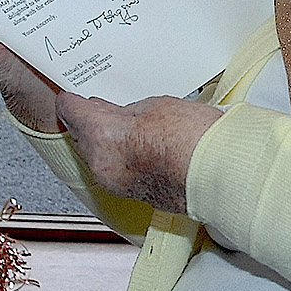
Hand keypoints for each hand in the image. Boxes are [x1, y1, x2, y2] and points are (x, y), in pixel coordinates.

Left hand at [55, 92, 221, 212]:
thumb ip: (128, 112)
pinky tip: (136, 146)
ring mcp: (116, 184)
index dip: (71, 100)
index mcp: (102, 135)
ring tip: (119, 124)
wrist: (219, 171)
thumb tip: (120, 117)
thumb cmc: (194, 137)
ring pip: (97, 156)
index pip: (72, 113)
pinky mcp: (133, 195)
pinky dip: (119, 158)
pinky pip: (115, 171)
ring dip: (103, 141)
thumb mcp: (156, 106)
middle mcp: (102, 164)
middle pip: (82, 137)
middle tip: (95, 106)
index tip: (70, 95)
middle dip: (88, 121)